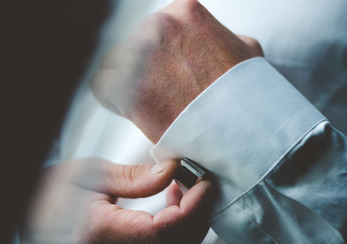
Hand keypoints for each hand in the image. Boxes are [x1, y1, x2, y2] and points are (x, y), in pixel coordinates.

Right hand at [20, 157, 212, 243]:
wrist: (27, 216)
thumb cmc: (52, 190)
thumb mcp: (89, 173)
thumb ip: (134, 177)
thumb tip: (173, 171)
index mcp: (98, 232)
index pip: (162, 233)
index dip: (193, 209)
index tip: (204, 182)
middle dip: (199, 218)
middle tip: (201, 183)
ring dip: (190, 224)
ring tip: (185, 187)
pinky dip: (178, 230)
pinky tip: (172, 202)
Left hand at [91, 0, 262, 142]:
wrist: (239, 129)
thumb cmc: (245, 94)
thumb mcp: (245, 49)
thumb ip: (221, 36)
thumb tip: (216, 40)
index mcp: (184, 11)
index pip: (155, 27)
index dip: (160, 52)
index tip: (168, 71)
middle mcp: (158, 26)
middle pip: (133, 43)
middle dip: (144, 67)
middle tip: (161, 92)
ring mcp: (139, 55)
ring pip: (114, 63)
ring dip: (127, 82)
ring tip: (150, 102)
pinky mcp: (125, 86)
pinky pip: (101, 85)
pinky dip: (114, 100)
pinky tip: (134, 111)